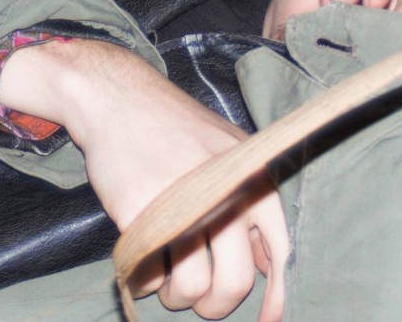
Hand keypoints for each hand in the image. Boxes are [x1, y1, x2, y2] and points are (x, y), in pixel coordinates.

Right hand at [0, 39, 287, 320]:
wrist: (123, 100)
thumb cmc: (177, 129)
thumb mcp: (229, 153)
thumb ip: (250, 206)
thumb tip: (264, 264)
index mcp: (251, 178)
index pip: (278, 249)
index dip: (276, 293)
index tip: (267, 321)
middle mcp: (224, 193)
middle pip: (235, 282)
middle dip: (217, 306)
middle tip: (201, 302)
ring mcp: (182, 204)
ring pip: (192, 289)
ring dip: (178, 297)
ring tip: (169, 278)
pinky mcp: (141, 213)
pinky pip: (152, 274)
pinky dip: (149, 278)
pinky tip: (148, 258)